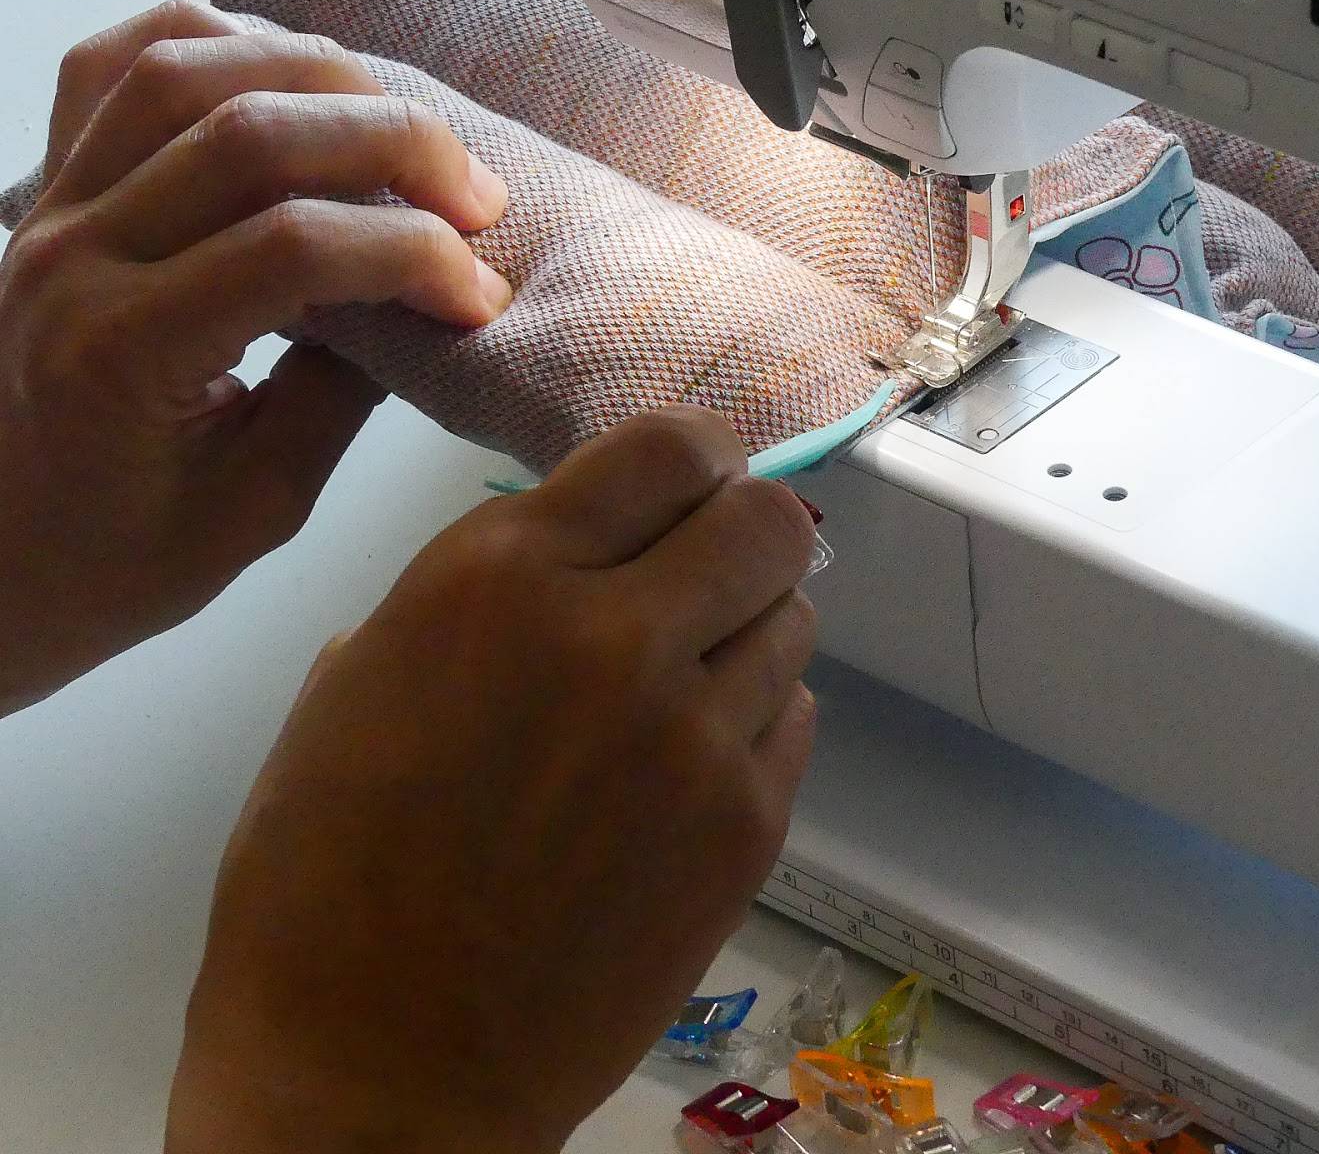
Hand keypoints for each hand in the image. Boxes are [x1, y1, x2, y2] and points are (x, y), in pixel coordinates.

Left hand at [0, 1, 511, 715]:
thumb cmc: (112, 563)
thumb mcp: (255, 509)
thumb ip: (343, 393)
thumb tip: (427, 299)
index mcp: (120, 355)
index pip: (295, 250)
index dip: (415, 255)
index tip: (483, 296)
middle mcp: (72, 256)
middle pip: (252, 135)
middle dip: (397, 143)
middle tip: (478, 196)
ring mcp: (48, 208)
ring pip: (187, 69)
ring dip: (322, 77)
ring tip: (403, 129)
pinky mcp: (46, 187)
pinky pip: (115, 62)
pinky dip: (215, 43)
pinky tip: (287, 78)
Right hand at [165, 406, 819, 1153]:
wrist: (375, 1070)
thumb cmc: (324, 875)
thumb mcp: (364, 676)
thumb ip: (484, 586)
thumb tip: (578, 545)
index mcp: (500, 578)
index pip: (667, 447)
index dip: (695, 454)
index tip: (691, 477)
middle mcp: (617, 633)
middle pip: (766, 517)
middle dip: (745, 527)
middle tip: (710, 564)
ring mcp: (696, 733)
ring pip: (792, 614)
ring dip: (750, 624)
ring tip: (689, 675)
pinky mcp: (746, 824)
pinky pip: (795, 714)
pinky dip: (758, 715)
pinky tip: (695, 758)